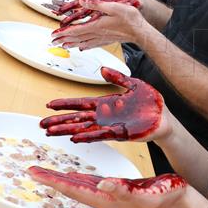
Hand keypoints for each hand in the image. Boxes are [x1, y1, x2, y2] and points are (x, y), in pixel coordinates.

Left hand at [27, 167, 188, 207]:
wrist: (180, 203)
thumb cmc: (165, 196)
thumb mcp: (144, 192)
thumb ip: (122, 188)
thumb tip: (102, 183)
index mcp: (108, 199)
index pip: (74, 188)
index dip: (53, 180)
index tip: (34, 172)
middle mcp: (105, 200)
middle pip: (72, 189)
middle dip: (51, 179)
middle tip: (31, 170)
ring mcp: (111, 197)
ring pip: (79, 187)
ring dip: (61, 179)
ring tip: (45, 173)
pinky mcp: (117, 192)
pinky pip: (91, 185)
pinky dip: (79, 179)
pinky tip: (75, 176)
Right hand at [39, 67, 166, 141]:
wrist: (166, 117)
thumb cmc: (150, 102)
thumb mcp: (133, 84)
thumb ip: (117, 78)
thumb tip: (102, 68)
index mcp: (106, 103)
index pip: (80, 103)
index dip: (65, 104)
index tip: (50, 104)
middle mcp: (104, 116)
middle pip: (77, 118)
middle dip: (59, 121)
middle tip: (42, 124)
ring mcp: (110, 126)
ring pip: (84, 129)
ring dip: (67, 131)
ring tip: (51, 132)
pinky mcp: (120, 134)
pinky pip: (100, 136)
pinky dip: (87, 137)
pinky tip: (74, 138)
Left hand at [51, 0, 144, 47]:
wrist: (140, 31)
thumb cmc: (129, 19)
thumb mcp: (113, 6)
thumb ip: (96, 4)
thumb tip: (81, 0)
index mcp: (96, 26)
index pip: (76, 31)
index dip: (63, 33)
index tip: (54, 35)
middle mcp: (97, 34)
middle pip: (77, 38)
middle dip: (64, 40)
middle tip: (53, 42)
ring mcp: (103, 38)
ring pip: (83, 42)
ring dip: (72, 44)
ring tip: (64, 46)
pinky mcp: (108, 40)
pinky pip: (93, 44)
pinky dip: (85, 46)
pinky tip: (83, 48)